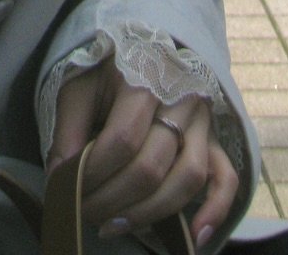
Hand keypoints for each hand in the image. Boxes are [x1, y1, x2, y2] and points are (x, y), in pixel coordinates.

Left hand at [46, 60, 237, 248]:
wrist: (141, 51)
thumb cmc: (105, 72)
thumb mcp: (79, 86)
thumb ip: (68, 128)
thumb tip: (62, 177)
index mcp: (145, 77)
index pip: (122, 139)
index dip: (93, 174)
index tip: (68, 189)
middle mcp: (181, 98)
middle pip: (151, 165)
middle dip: (111, 200)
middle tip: (84, 212)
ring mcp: (202, 121)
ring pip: (186, 178)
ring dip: (148, 213)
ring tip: (113, 225)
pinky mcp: (214, 139)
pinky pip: (225, 178)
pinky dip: (215, 210)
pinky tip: (192, 237)